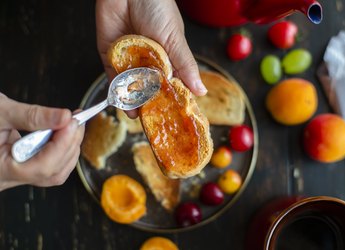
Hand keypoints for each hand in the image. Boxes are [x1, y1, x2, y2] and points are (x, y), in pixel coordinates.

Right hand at [0, 94, 84, 190]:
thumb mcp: (0, 111)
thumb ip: (33, 116)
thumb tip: (65, 117)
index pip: (41, 166)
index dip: (62, 144)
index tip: (73, 121)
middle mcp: (7, 179)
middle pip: (52, 172)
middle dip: (70, 144)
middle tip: (76, 119)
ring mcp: (15, 176)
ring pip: (54, 172)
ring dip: (68, 147)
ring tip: (71, 123)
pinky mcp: (22, 168)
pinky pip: (49, 166)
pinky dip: (61, 148)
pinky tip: (62, 132)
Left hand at [96, 0, 206, 116]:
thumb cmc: (157, 7)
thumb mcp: (175, 39)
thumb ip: (185, 66)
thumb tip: (201, 91)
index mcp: (166, 58)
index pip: (169, 85)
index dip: (171, 101)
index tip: (173, 118)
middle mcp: (147, 61)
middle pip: (149, 90)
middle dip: (150, 105)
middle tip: (153, 122)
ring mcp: (128, 60)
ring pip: (130, 87)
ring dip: (132, 102)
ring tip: (137, 116)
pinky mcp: (110, 56)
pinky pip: (112, 77)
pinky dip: (116, 90)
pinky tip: (122, 102)